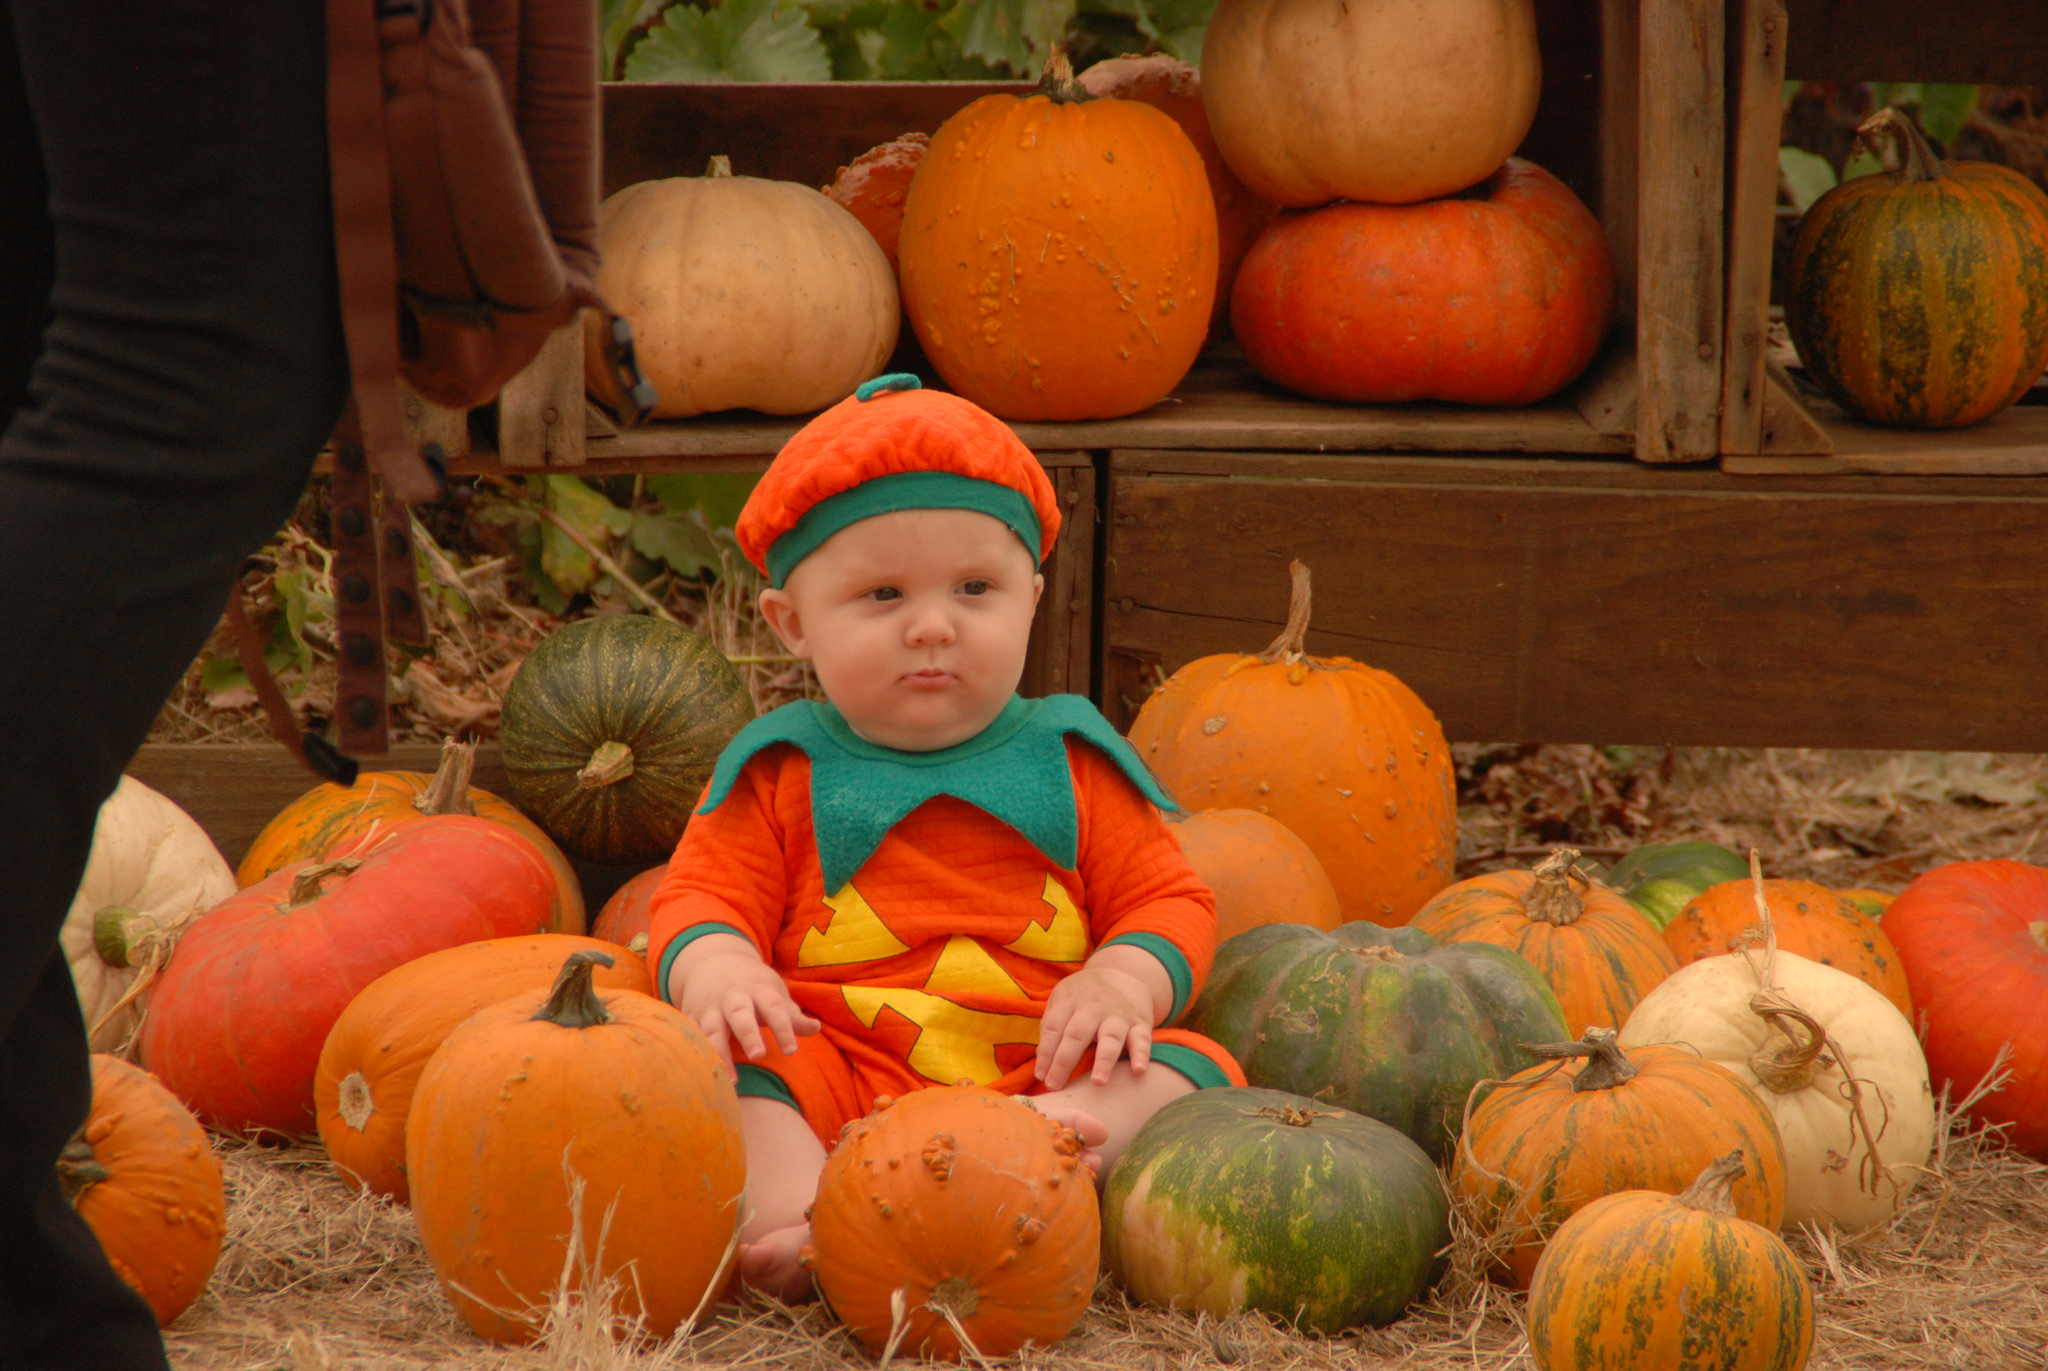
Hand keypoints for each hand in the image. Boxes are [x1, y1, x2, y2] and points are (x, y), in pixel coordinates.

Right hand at [675, 950, 819, 1067]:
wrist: (715, 960)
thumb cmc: (753, 984)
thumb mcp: (774, 993)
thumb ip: (792, 1014)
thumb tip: (815, 1029)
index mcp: (758, 990)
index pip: (773, 1008)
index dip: (783, 1028)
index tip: (791, 1050)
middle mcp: (733, 996)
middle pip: (740, 1014)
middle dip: (748, 1034)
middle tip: (759, 1055)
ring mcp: (710, 1006)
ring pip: (712, 1028)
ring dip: (720, 1052)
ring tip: (731, 1079)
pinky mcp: (692, 1016)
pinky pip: (690, 1034)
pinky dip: (694, 1052)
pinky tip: (702, 1074)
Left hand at [1035, 966, 1153, 1090]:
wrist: (1123, 973)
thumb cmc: (1084, 996)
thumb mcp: (1062, 998)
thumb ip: (1051, 1025)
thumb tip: (1042, 1060)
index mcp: (1069, 1000)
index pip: (1053, 1027)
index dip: (1045, 1052)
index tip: (1040, 1076)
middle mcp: (1093, 1007)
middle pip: (1077, 1034)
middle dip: (1064, 1061)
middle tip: (1055, 1085)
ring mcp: (1118, 1015)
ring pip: (1110, 1038)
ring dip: (1104, 1060)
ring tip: (1098, 1082)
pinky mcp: (1140, 1022)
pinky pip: (1142, 1039)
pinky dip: (1142, 1054)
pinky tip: (1139, 1070)